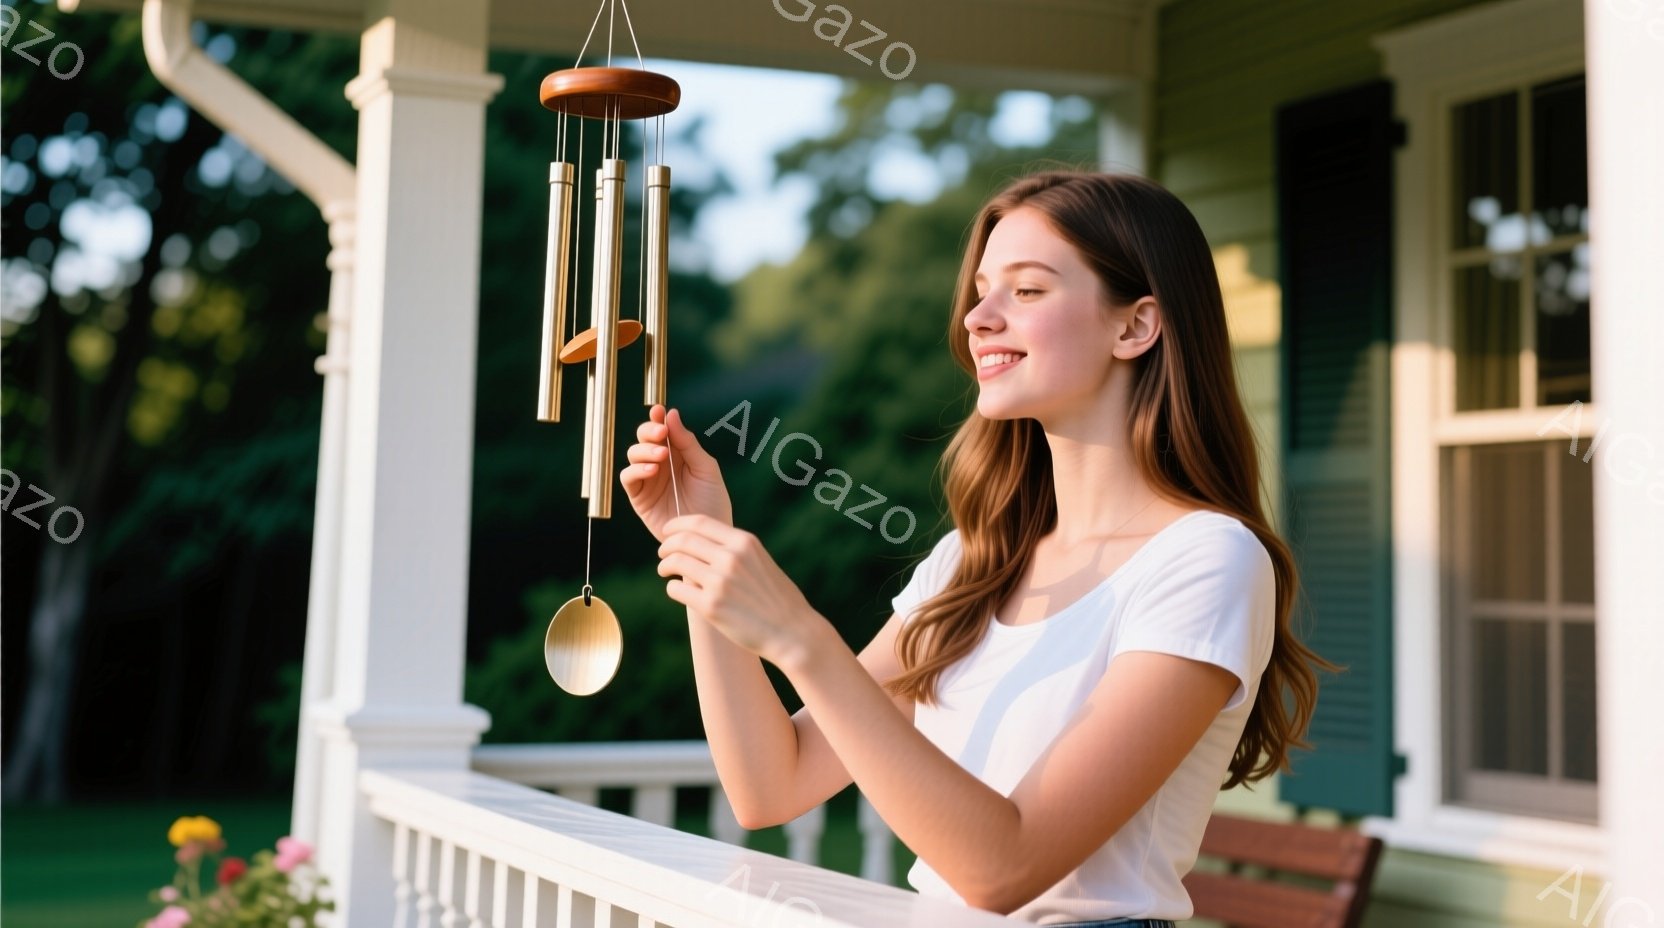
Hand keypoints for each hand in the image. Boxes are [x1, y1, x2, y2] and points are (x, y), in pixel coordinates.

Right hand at [621, 405, 733, 541]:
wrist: (709, 536)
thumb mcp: (706, 468)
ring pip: (633, 455)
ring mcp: (648, 480)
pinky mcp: (639, 498)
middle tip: (661, 434)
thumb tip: (671, 414)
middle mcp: (660, 464)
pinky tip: (653, 470)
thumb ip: (688, 443)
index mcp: (677, 454)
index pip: (661, 430)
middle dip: (649, 432)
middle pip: (643, 439)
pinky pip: (628, 478)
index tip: (658, 411)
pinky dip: (636, 470)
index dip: (656, 419)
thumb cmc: (713, 502)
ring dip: (644, 450)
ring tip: (661, 456)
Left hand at [656, 514, 827, 668]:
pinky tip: (679, 591)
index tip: (669, 531)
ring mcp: (720, 582)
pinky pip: (676, 589)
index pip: (699, 522)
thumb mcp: (760, 561)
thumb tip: (699, 543)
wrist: (792, 632)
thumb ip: (734, 550)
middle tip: (663, 553)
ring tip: (665, 571)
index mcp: (744, 542)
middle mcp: (731, 558)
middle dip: (666, 545)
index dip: (677, 524)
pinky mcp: (711, 606)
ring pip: (675, 562)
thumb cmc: (775, 598)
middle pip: (682, 540)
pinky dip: (672, 588)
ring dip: (665, 566)